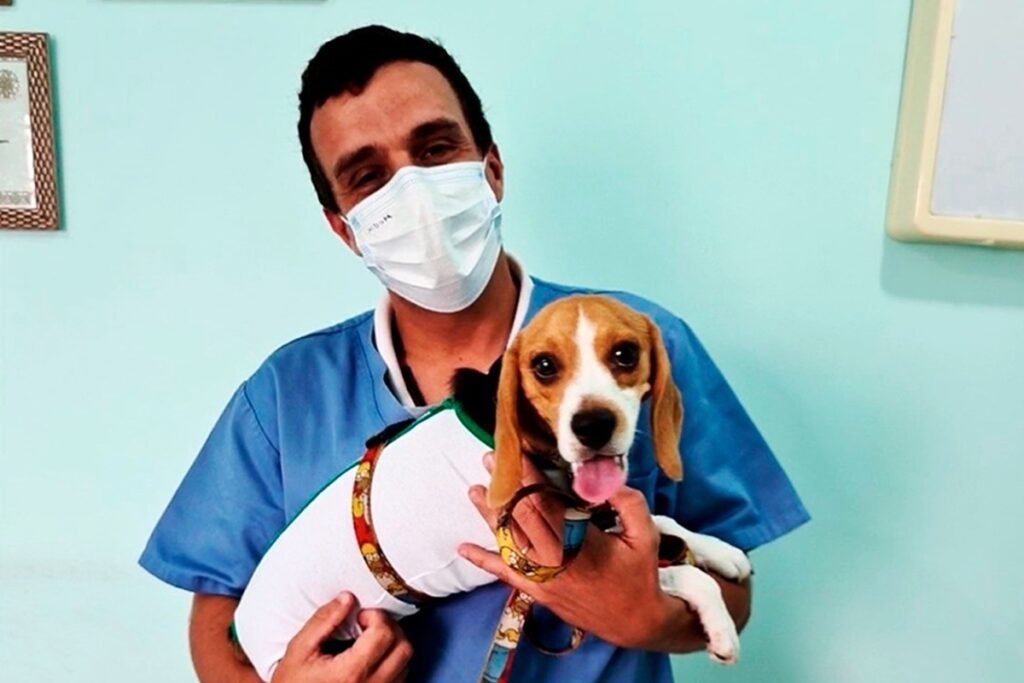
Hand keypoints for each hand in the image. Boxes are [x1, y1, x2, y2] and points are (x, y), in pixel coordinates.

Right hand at [270, 593, 410, 682]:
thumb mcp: (300, 649)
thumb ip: (323, 621)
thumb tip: (347, 598)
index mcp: (351, 672)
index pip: (384, 634)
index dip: (375, 616)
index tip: (361, 616)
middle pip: (403, 647)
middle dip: (389, 628)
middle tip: (369, 625)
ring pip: (405, 663)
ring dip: (393, 646)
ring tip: (370, 642)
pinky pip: (401, 679)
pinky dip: (393, 664)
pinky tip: (373, 659)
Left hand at [461, 456, 684, 649]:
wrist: (634, 623)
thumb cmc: (640, 575)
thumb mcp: (646, 534)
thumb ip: (629, 503)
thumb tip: (604, 480)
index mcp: (580, 542)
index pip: (547, 502)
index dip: (529, 476)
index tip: (517, 454)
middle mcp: (554, 559)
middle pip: (522, 517)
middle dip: (505, 487)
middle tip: (490, 460)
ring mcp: (541, 577)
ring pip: (509, 539)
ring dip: (490, 514)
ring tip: (475, 490)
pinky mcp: (537, 591)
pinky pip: (506, 573)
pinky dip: (484, 560)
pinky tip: (464, 548)